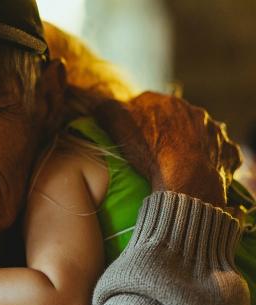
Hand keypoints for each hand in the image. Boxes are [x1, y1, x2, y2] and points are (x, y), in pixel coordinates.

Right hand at [92, 92, 241, 207]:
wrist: (186, 180)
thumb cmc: (150, 152)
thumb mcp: (118, 125)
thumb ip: (106, 109)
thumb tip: (99, 104)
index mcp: (165, 102)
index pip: (146, 102)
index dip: (136, 116)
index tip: (131, 133)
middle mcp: (192, 111)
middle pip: (173, 115)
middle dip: (165, 126)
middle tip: (153, 148)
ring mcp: (213, 131)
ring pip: (197, 131)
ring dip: (188, 140)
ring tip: (176, 160)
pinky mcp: (226, 152)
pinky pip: (217, 151)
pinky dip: (208, 157)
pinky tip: (198, 168)